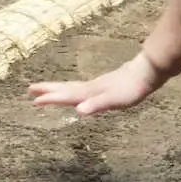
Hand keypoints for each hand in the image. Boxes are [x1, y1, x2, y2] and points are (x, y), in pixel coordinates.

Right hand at [28, 53, 160, 115]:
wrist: (150, 70)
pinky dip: (76, 90)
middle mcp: (93, 87)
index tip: (34, 100)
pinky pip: (86, 88)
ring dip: (60, 88)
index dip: (52, 98)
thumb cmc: (133, 88)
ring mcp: (101, 85)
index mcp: (91, 92)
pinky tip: (81, 93)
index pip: (67, 96)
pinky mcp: (109, 84)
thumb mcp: (115, 99)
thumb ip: (97, 104)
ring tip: (49, 90)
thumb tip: (78, 111)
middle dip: (49, 90)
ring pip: (75, 87)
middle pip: (67, 88)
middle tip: (30, 89)